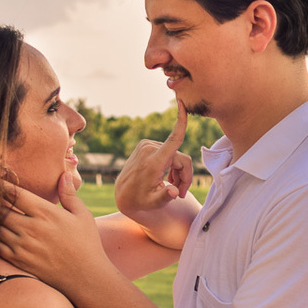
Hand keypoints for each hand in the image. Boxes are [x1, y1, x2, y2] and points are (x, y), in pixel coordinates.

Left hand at [0, 174, 110, 294]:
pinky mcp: (18, 260)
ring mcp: (22, 245)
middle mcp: (31, 228)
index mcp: (46, 213)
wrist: (86, 278)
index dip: (1, 184)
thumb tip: (62, 174)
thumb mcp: (83, 216)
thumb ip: (69, 195)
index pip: (15, 194)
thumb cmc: (86, 244)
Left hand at [115, 99, 192, 217]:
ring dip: (178, 173)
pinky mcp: (146, 145)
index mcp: (153, 161)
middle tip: (180, 193)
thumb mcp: (153, 203)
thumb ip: (165, 197)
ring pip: (176, 156)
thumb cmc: (140, 201)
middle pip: (181, 158)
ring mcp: (147, 145)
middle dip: (184, 176)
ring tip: (171, 187)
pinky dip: (171, 166)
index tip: (182, 103)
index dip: (180, 122)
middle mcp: (150, 149)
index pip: (173, 139)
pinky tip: (165, 178)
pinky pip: (168, 152)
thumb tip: (175, 192)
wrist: (123, 194)